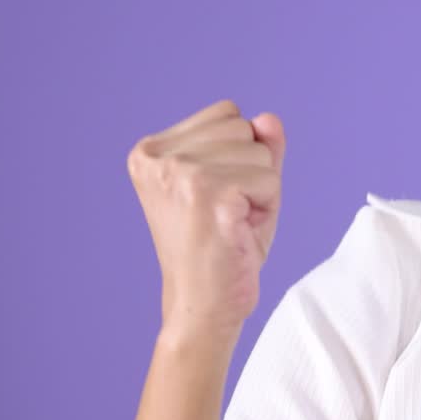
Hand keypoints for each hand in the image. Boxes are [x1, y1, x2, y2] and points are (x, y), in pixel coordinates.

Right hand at [128, 99, 285, 342]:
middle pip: (243, 127)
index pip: (227, 113)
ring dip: (260, 190)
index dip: (238, 154)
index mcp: (151, 150)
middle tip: (228, 213)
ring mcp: (180, 173)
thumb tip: (268, 118)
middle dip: (251, 170)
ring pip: (259, 151)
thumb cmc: (223, 248)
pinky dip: (267, 207)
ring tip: (232, 223)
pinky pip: (270, 179)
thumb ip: (257, 147)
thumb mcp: (243, 185)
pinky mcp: (208, 192)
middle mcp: (157, 157)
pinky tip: (238, 231)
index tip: (216, 195)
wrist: (204, 307)